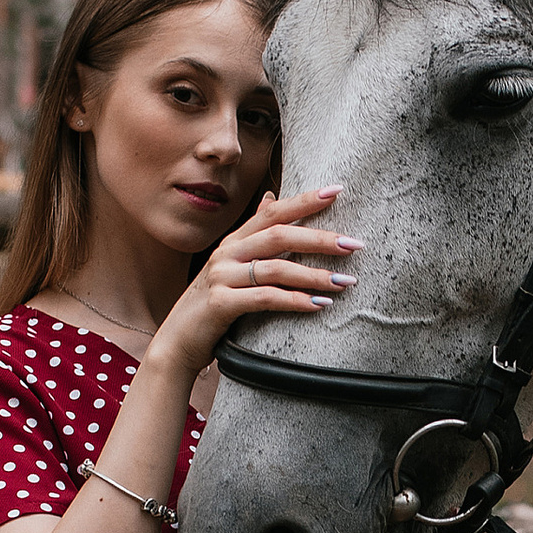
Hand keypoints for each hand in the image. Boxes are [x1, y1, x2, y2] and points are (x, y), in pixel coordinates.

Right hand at [144, 187, 354, 388]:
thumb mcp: (233, 264)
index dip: (304, 200)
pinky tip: (319, 305)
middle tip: (354, 245)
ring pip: (276, 268)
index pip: (274, 212)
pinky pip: (264, 298)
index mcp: (235, 240)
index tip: (337, 191)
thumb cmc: (214, 303)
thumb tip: (272, 197)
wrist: (178, 341)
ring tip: (346, 282)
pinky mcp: (220, 304)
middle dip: (320, 239)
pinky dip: (294, 300)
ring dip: (315, 275)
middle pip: (279, 236)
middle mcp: (227, 253)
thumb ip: (254, 234)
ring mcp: (221, 277)